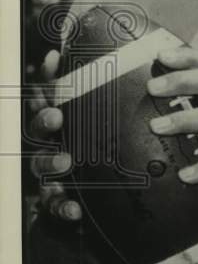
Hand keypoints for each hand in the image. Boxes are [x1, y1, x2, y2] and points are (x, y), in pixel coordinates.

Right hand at [27, 49, 78, 221]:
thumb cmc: (92, 146)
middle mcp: (46, 143)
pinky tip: (74, 210)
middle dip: (43, 122)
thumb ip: (78, 90)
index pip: (46, 94)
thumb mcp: (92, 117)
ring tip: (64, 161)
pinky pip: (54, 204)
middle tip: (56, 116)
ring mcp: (47, 171)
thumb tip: (67, 53)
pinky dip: (63, 207)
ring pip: (40, 166)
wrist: (93, 193)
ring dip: (49, 162)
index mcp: (55, 121)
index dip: (47, 77)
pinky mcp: (54, 198)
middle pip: (37, 129)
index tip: (53, 60)